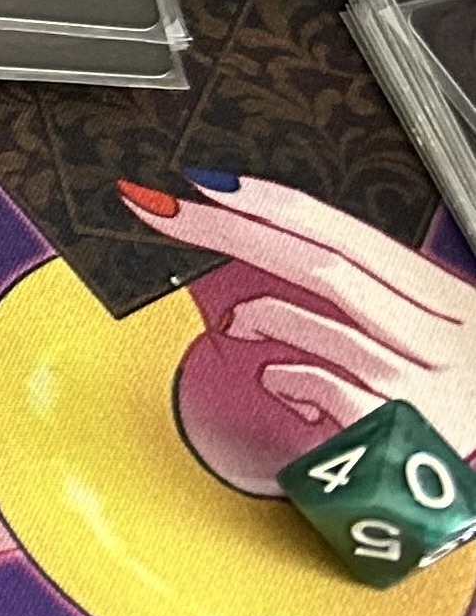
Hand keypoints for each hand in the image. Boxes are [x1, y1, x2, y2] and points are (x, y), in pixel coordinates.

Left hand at [142, 173, 475, 491]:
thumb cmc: (460, 406)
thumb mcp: (433, 340)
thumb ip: (370, 308)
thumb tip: (280, 276)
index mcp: (446, 300)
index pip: (349, 234)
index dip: (276, 205)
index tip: (210, 186)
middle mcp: (439, 334)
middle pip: (325, 265)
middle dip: (235, 231)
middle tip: (168, 213)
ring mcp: (420, 382)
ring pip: (327, 323)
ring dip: (263, 316)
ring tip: (235, 321)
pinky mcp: (399, 430)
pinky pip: (325, 387)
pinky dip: (287, 378)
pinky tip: (279, 382)